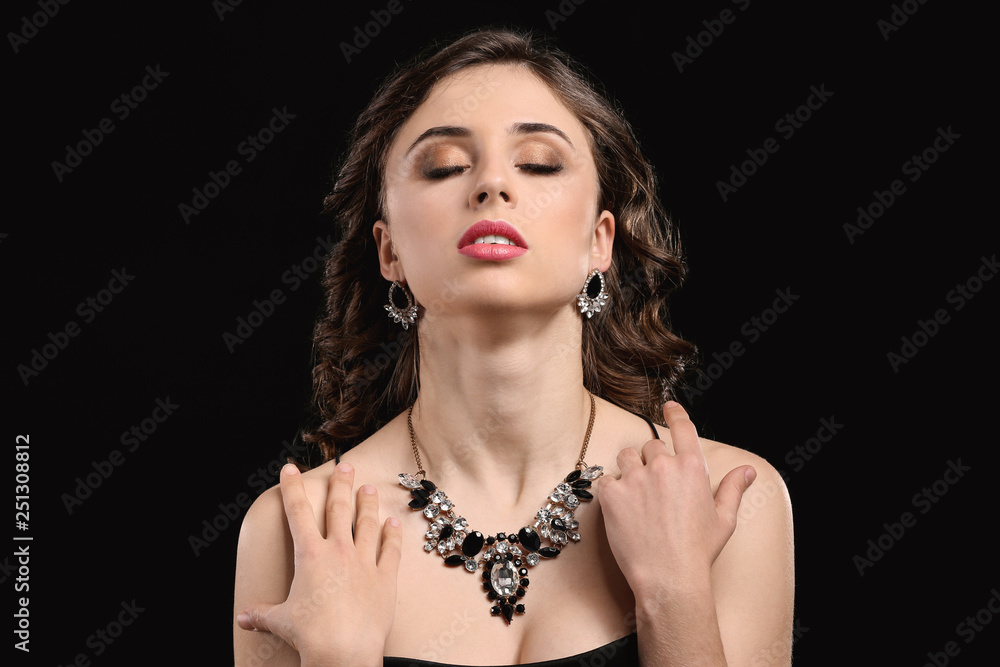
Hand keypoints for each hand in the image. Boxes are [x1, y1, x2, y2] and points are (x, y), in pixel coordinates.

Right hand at [236, 462, 401, 664]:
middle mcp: (339, 552)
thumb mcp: (281, 621)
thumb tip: (244, 617)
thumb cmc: (311, 636)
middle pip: (338, 509)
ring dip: (368, 504)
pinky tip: (394, 524)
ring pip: (367, 524)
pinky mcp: (385, 578)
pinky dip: (393, 536)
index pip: (297, 513)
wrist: (344, 653)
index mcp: (310, 556)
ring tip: (369, 488)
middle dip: (340, 484)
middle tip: (345, 465)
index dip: (293, 488)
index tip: (290, 468)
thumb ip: (262, 614)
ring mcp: (365, 562)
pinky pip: (391, 551)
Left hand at [600, 401, 755, 598]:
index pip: (682, 428)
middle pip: (650, 447)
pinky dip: (611, 491)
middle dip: (651, 463)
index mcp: (691, 468)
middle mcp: (663, 467)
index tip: (668, 406)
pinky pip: (606, 480)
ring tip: (637, 498)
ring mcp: (635, 479)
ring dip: (630, 471)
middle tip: (654, 490)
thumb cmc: (698, 552)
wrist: (669, 579)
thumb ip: (733, 489)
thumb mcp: (723, 520)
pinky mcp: (612, 494)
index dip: (674, 414)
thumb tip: (747, 471)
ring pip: (626, 458)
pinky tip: (622, 511)